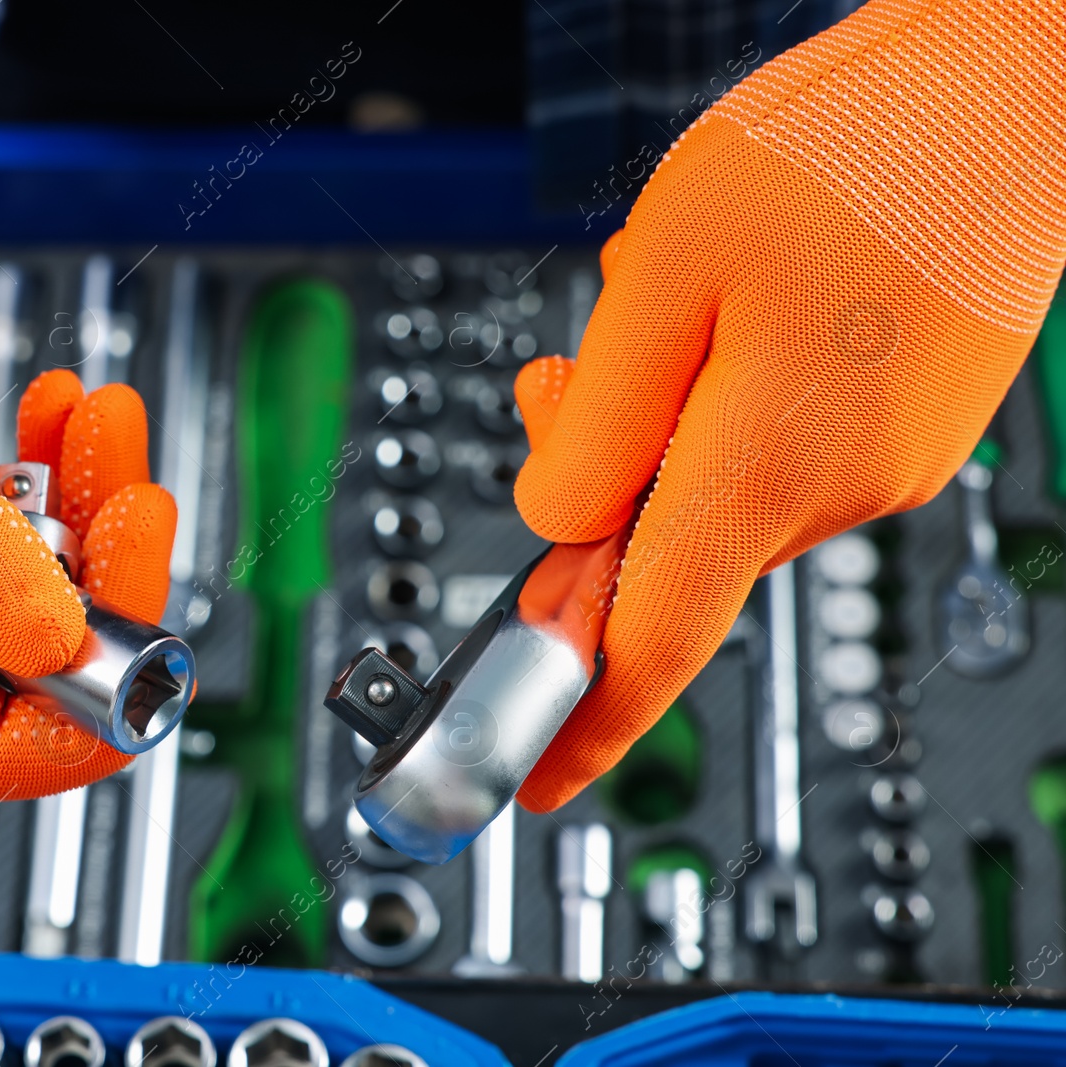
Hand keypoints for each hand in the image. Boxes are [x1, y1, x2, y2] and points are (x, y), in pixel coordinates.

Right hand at [0, 53, 174, 799]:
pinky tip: (60, 413)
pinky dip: (57, 476)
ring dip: (90, 515)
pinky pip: (14, 529)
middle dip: (105, 589)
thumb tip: (56, 650)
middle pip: (27, 675)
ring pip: (32, 594)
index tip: (145, 637)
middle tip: (134, 493)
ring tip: (101, 417)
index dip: (78, 724)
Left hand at [512, 0, 1065, 810]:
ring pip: (714, 484)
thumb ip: (596, 430)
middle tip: (576, 374)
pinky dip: (725, 395)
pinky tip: (748, 301)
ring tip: (687, 298)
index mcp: (765, 475)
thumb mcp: (664, 278)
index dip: (577, 724)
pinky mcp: (906, 428)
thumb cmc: (853, 153)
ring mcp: (885, 465)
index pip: (647, 648)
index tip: (530, 781)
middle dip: (595, 479)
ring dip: (664, 414)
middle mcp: (838, 494)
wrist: (1013, 89)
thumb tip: (559, 527)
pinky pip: (775, 445)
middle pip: (661, 544)